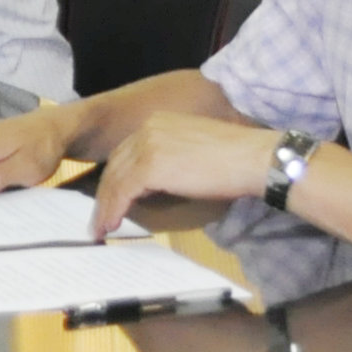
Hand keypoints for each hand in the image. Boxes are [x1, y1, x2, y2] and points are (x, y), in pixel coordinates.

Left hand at [83, 110, 293, 237]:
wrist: (252, 158)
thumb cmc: (235, 159)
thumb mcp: (194, 152)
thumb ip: (170, 159)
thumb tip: (153, 184)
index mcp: (159, 122)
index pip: (127, 152)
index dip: (117, 178)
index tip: (110, 200)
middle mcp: (148, 128)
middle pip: (116, 165)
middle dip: (105, 194)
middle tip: (99, 218)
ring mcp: (148, 145)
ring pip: (115, 180)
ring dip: (105, 207)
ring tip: (100, 229)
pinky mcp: (150, 166)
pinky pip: (123, 192)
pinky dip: (113, 210)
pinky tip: (111, 225)